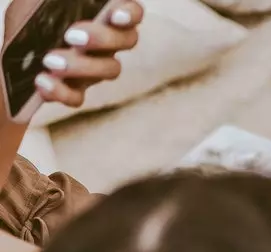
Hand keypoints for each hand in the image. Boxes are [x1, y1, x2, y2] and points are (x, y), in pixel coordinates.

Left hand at [4, 0, 143, 109]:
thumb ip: (57, 2)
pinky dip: (61, 91)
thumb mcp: (42, 3)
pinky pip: (78, 97)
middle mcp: (108, 41)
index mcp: (103, 15)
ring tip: (50, 61)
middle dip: (103, 39)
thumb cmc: (33, 15)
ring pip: (109, 71)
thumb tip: (60, 2)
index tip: (116, 17)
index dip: (130, 14)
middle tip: (72, 37)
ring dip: (81, 66)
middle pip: (126, 41)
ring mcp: (95, 67)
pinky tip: (42, 80)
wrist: (11, 47)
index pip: (132, 11)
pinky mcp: (76, 89)